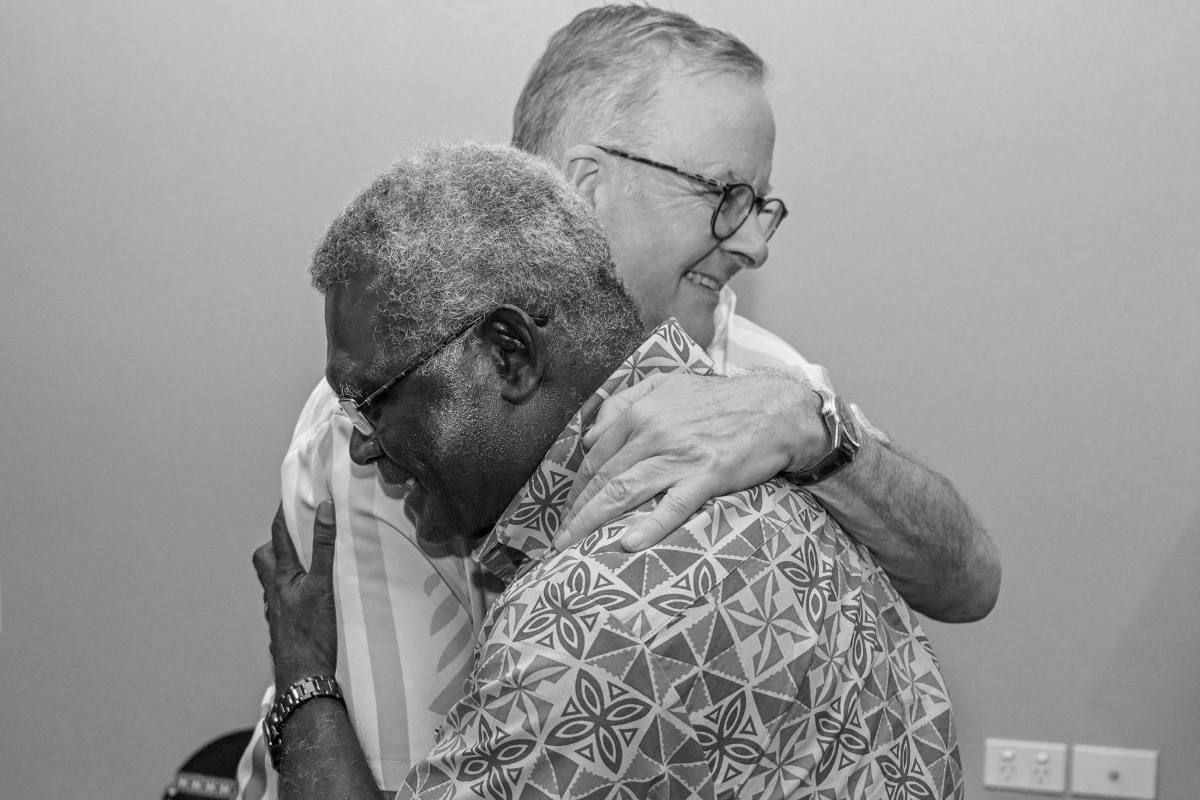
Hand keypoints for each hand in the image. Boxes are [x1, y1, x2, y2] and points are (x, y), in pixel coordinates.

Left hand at [253, 501, 338, 690]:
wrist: (303, 680)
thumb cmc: (311, 636)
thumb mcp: (323, 585)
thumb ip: (324, 547)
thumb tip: (324, 509)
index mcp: (282, 578)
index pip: (278, 535)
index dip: (283, 513)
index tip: (290, 495)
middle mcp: (274, 593)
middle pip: (264, 559)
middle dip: (276, 544)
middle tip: (295, 535)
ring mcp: (278, 612)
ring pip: (273, 582)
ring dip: (284, 569)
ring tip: (306, 564)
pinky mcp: (285, 629)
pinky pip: (283, 601)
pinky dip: (292, 592)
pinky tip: (308, 599)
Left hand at [554, 371, 821, 550]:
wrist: (774, 408)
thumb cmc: (720, 400)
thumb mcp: (667, 385)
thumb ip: (625, 402)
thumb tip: (590, 435)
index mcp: (641, 411)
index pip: (596, 455)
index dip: (578, 485)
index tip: (568, 508)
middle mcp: (653, 433)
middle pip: (602, 477)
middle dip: (576, 510)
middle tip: (560, 537)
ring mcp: (679, 456)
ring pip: (624, 491)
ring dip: (592, 520)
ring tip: (572, 544)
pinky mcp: (707, 476)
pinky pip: (673, 505)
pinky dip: (649, 525)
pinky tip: (628, 544)